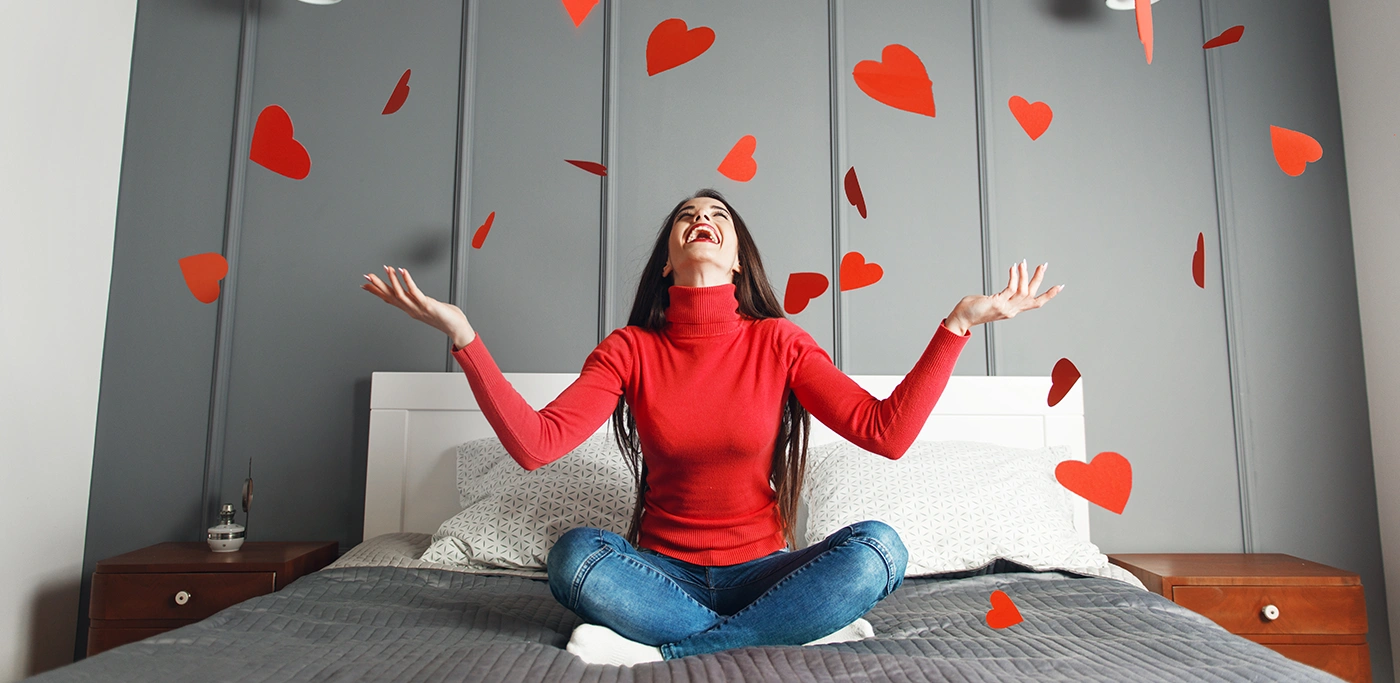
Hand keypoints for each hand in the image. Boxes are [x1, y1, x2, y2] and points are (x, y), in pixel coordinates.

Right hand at [362, 265, 474, 347]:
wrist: (457, 327)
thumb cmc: (445, 316)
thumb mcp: (426, 306)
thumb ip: (416, 299)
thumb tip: (410, 293)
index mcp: (410, 309)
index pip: (389, 299)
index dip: (376, 291)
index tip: (365, 285)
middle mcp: (411, 309)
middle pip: (390, 296)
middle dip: (378, 285)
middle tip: (367, 276)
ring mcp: (418, 308)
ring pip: (399, 294)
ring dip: (392, 280)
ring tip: (386, 268)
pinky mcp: (427, 305)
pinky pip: (415, 292)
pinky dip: (408, 281)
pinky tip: (403, 271)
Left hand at [948, 259, 1063, 329]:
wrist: (961, 318)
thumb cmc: (972, 309)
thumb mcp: (992, 302)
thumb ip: (1002, 296)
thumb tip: (1006, 288)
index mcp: (1012, 310)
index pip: (1035, 303)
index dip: (1049, 295)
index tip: (1060, 286)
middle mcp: (1011, 310)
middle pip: (1032, 295)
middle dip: (1039, 279)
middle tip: (1044, 265)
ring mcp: (1005, 307)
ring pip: (1023, 291)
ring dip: (1025, 275)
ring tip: (1024, 263)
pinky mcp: (997, 303)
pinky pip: (1010, 289)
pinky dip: (1014, 277)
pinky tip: (1013, 267)